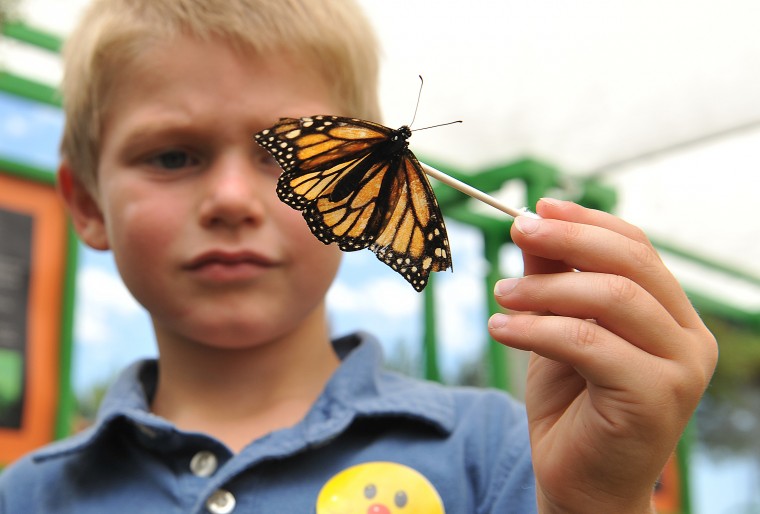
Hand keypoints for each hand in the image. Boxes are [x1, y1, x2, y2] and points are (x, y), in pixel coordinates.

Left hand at [487, 199, 717, 513]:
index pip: (637, 249)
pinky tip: (500, 329)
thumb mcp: (558, 329)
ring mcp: (681, 368)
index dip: (586, 222)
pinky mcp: (657, 397)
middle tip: (517, 229)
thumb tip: (534, 225)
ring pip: (612, 299)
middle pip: (631, 263)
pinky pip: (589, 343)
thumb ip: (554, 280)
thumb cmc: (571, 406)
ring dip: (544, 288)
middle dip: (568, 240)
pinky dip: (537, 329)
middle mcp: (689, 338)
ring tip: (499, 295)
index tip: (537, 207)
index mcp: (671, 316)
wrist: (581, 483)